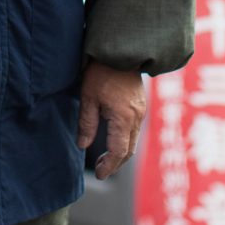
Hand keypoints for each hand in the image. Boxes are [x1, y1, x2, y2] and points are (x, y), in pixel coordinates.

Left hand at [77, 61, 146, 179]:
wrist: (121, 49)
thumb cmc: (101, 71)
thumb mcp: (88, 96)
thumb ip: (87, 123)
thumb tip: (82, 145)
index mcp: (123, 118)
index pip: (118, 152)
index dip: (108, 166)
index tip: (99, 174)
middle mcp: (136, 118)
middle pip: (128, 150)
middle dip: (115, 164)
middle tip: (102, 170)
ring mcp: (141, 111)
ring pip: (133, 141)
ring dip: (121, 153)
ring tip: (106, 158)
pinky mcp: (141, 105)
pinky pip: (135, 130)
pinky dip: (126, 140)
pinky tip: (114, 139)